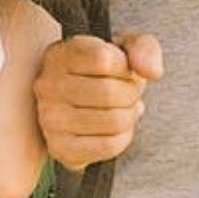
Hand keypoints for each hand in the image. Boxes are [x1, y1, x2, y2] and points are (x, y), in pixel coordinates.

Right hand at [33, 33, 162, 170]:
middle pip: (110, 93)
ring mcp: (50, 119)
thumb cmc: (104, 73)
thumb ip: (144, 49)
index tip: (123, 69)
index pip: (103, 59)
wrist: (80, 104)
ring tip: (123, 108)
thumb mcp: (124, 49)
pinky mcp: (60, 148)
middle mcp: (47, 85)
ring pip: (113, 121)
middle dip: (131, 93)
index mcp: (60, 54)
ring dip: (130, 115)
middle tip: (128, 92)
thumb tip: (151, 72)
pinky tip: (117, 128)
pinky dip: (123, 137)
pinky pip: (109, 146)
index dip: (125, 67)